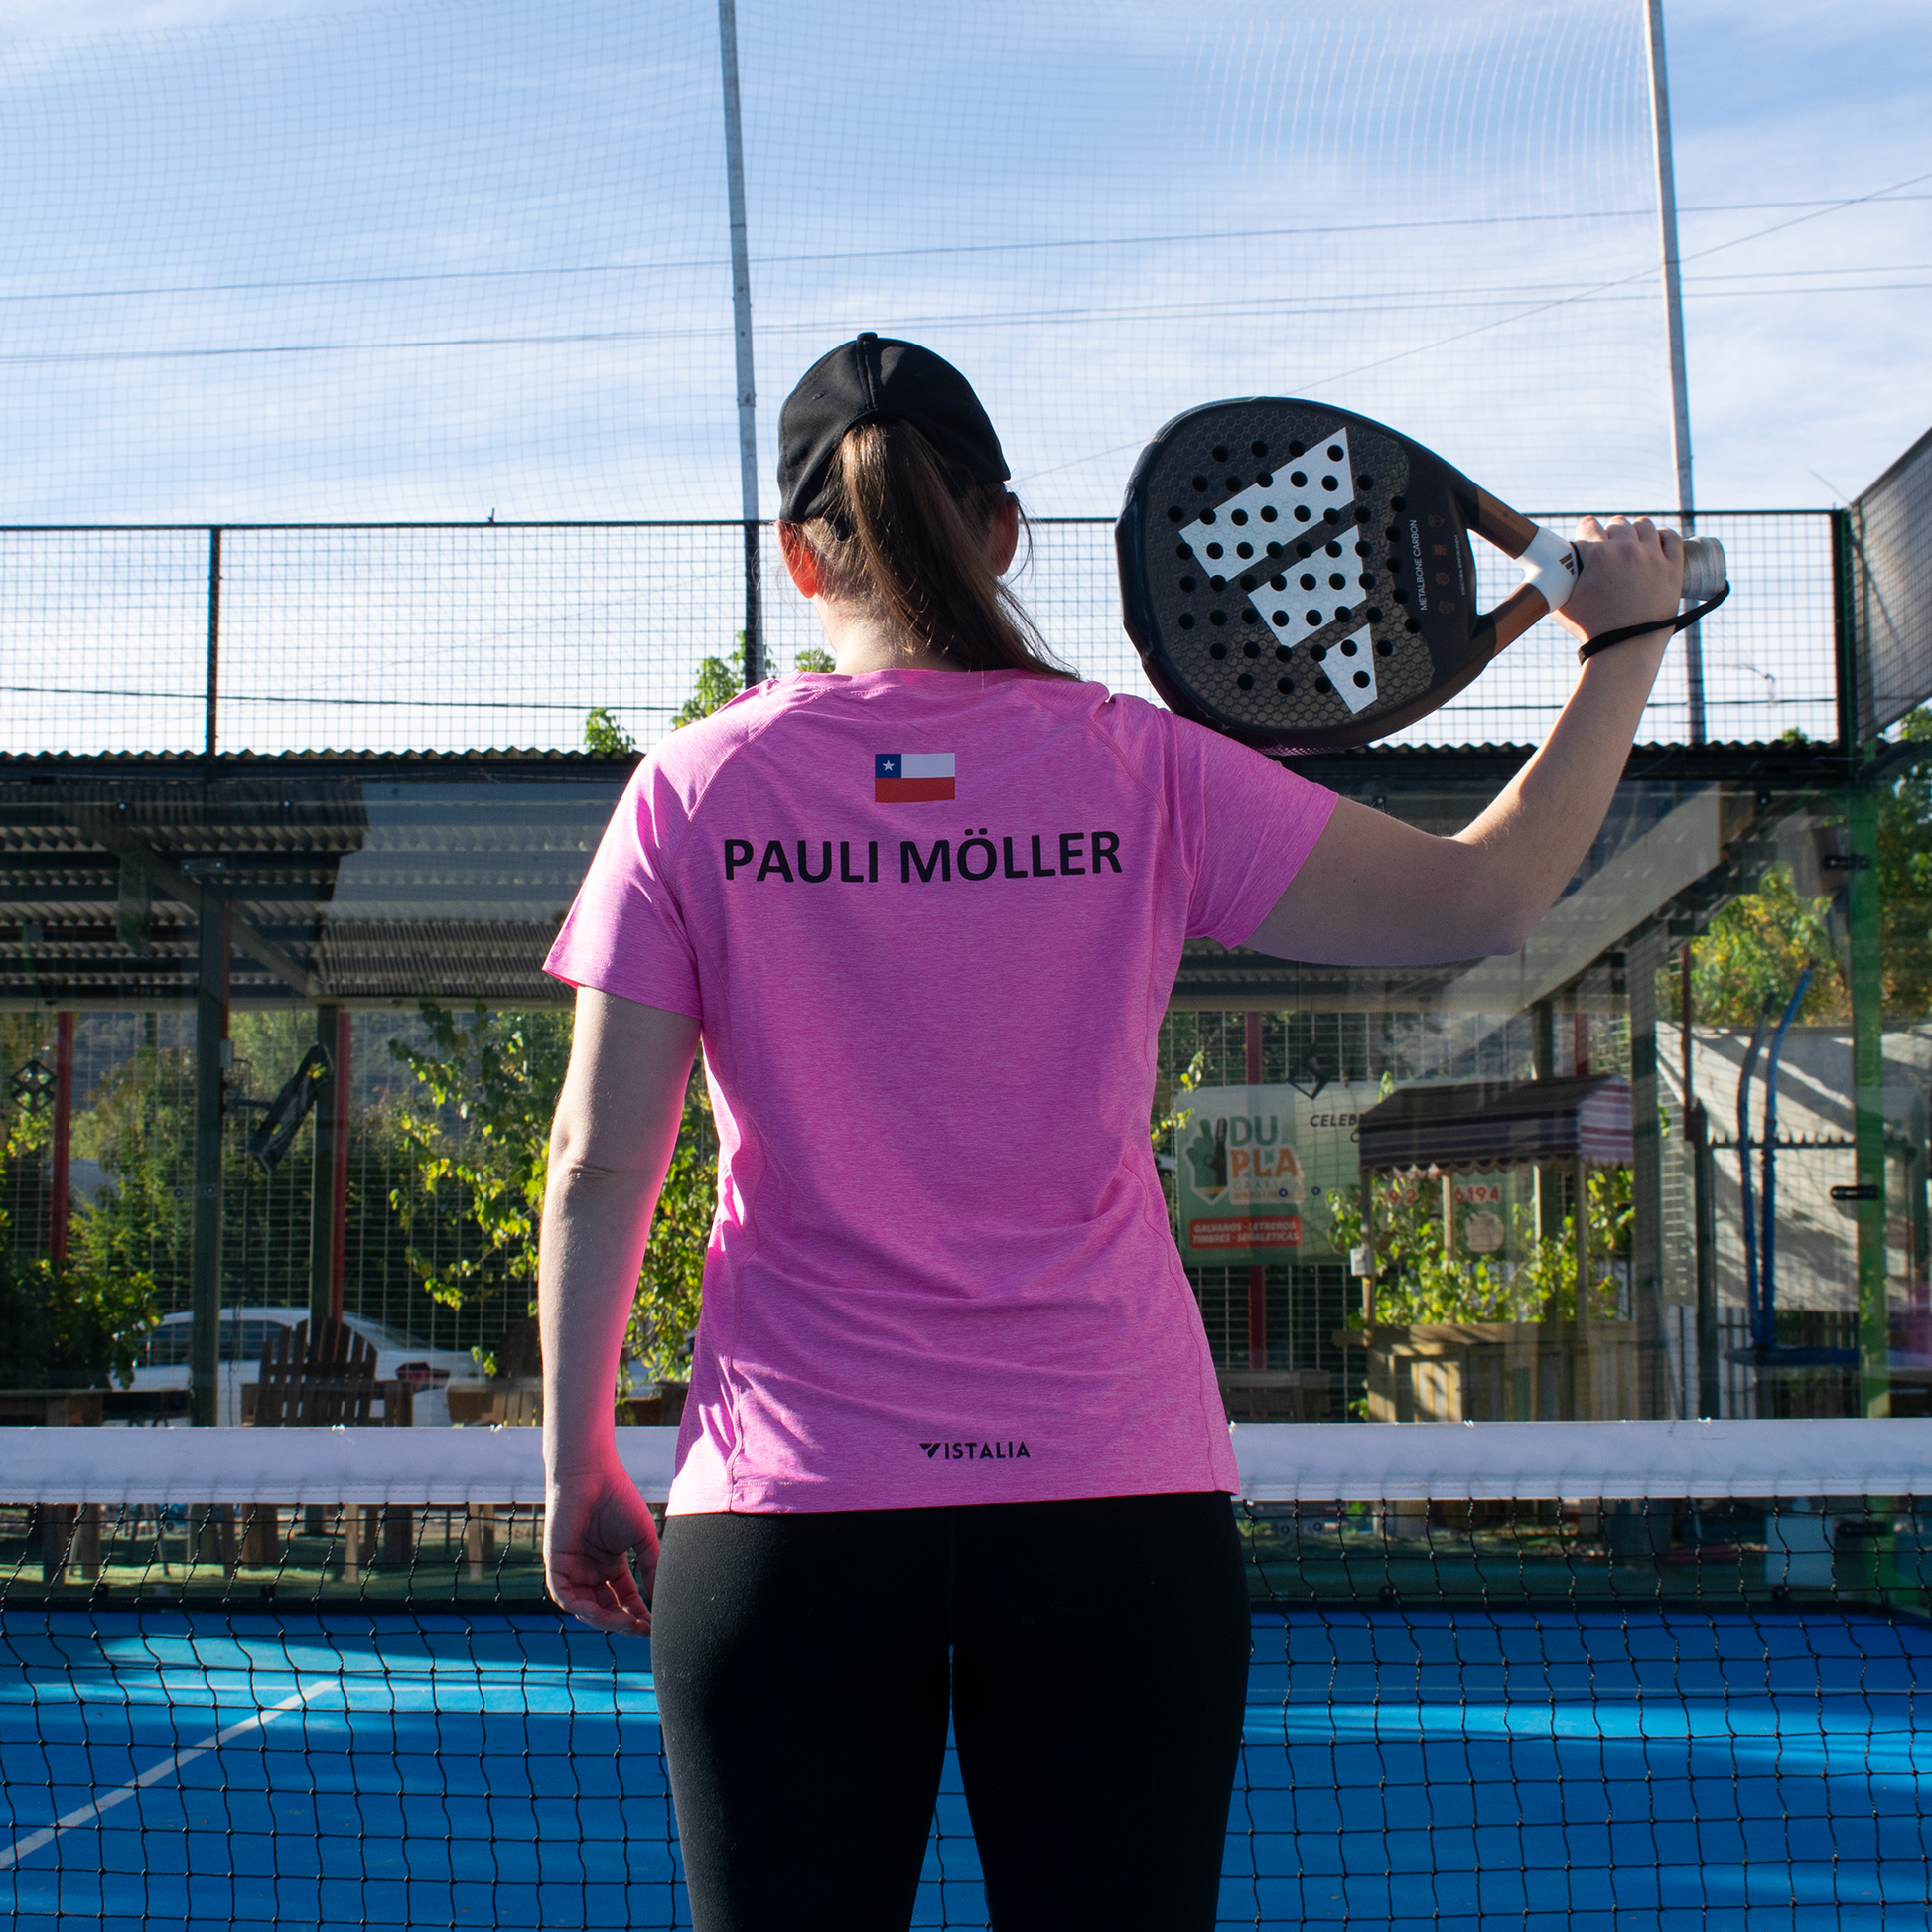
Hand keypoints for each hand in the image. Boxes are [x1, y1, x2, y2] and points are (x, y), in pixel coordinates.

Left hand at [544, 1464, 659, 1635]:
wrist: (592, 1474)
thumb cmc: (618, 1498)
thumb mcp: (643, 1538)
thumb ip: (653, 1567)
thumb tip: (663, 1599)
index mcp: (610, 1564)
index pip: (623, 1599)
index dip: (638, 1615)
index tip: (654, 1627)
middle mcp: (590, 1571)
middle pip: (606, 1609)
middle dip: (623, 1623)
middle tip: (642, 1630)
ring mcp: (573, 1569)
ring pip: (585, 1608)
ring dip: (605, 1620)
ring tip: (627, 1623)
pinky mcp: (556, 1565)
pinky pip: (565, 1597)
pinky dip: (581, 1608)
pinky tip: (601, 1613)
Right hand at [1552, 515, 1683, 649]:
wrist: (1624, 650)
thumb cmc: (1590, 630)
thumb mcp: (1563, 602)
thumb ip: (1559, 578)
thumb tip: (1553, 567)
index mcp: (1597, 555)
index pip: (1588, 526)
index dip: (1585, 531)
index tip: (1586, 536)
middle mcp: (1625, 550)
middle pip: (1617, 524)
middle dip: (1609, 532)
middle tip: (1608, 543)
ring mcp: (1652, 557)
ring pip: (1643, 525)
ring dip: (1634, 531)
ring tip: (1631, 542)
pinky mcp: (1673, 568)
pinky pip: (1670, 537)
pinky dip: (1662, 536)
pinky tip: (1655, 542)